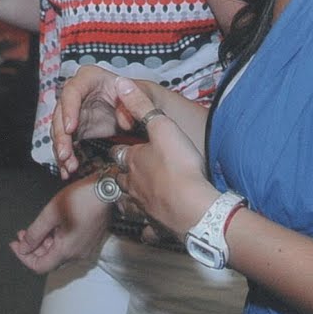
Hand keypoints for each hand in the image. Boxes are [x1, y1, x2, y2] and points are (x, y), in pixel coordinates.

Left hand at [9, 176, 111, 273]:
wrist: (107, 190)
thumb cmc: (81, 199)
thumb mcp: (51, 213)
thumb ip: (34, 233)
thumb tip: (23, 247)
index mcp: (67, 251)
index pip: (39, 267)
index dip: (24, 257)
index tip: (15, 245)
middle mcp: (77, 255)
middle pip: (49, 261)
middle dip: (33, 248)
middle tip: (23, 234)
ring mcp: (85, 249)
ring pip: (58, 254)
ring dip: (44, 244)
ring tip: (35, 228)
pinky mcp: (90, 242)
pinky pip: (69, 247)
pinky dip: (56, 241)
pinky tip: (51, 227)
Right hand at [52, 64, 135, 176]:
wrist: (141, 108)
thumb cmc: (141, 95)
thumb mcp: (145, 95)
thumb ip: (136, 103)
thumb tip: (123, 114)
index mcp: (91, 78)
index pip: (73, 91)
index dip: (69, 109)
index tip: (71, 128)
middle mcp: (78, 93)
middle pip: (61, 112)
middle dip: (61, 136)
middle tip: (65, 154)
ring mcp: (74, 110)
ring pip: (60, 130)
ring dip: (62, 150)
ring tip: (69, 167)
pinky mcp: (76, 127)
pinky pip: (66, 142)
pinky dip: (66, 157)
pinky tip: (68, 169)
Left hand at [112, 79, 216, 236]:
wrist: (194, 208)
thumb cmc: (179, 167)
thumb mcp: (161, 127)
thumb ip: (141, 106)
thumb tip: (121, 84)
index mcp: (133, 162)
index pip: (119, 153)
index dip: (122, 149)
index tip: (125, 146)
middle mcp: (133, 186)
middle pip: (120, 179)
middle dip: (122, 174)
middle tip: (128, 171)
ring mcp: (144, 207)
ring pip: (128, 204)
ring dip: (128, 200)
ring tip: (132, 197)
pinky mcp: (157, 225)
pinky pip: (148, 229)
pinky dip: (147, 228)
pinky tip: (150, 228)